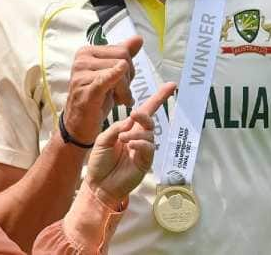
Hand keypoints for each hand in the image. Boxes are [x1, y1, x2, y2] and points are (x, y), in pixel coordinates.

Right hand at [62, 35, 143, 143]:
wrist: (80, 124)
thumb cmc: (97, 97)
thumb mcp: (111, 74)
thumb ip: (123, 55)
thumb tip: (138, 38)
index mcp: (86, 52)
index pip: (122, 50)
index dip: (129, 68)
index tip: (124, 83)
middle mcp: (81, 60)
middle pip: (122, 60)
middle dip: (129, 79)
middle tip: (123, 95)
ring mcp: (81, 75)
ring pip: (119, 72)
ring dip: (125, 91)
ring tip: (120, 101)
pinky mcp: (85, 91)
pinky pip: (105, 80)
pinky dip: (115, 78)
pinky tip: (123, 88)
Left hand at [85, 82, 176, 206]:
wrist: (98, 184)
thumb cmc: (100, 161)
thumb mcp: (104, 139)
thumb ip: (117, 128)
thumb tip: (132, 120)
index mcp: (129, 129)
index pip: (146, 111)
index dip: (159, 98)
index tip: (172, 86)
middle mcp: (139, 137)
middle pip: (150, 120)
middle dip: (144, 115)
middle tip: (133, 114)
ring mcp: (143, 150)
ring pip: (150, 134)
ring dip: (137, 133)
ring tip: (123, 139)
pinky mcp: (145, 162)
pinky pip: (149, 148)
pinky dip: (140, 143)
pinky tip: (130, 145)